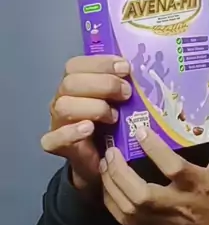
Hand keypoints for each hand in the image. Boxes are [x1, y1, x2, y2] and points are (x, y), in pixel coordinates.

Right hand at [41, 55, 131, 190]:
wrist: (103, 161)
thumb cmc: (112, 126)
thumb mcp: (120, 102)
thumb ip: (123, 86)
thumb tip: (139, 71)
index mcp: (75, 83)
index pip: (77, 65)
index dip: (101, 63)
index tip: (126, 68)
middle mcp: (62, 99)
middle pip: (70, 83)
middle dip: (103, 84)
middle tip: (127, 93)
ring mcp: (57, 122)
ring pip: (63, 106)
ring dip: (93, 108)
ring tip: (114, 117)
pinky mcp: (56, 145)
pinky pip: (53, 138)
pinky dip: (71, 132)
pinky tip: (89, 128)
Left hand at [100, 104, 208, 224]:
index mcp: (198, 186)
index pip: (173, 167)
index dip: (155, 149)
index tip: (140, 130)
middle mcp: (176, 204)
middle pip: (140, 193)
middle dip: (120, 172)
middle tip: (111, 151)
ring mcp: (159, 221)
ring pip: (127, 206)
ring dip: (111, 183)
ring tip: (105, 163)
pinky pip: (121, 217)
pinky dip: (110, 199)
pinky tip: (107, 183)